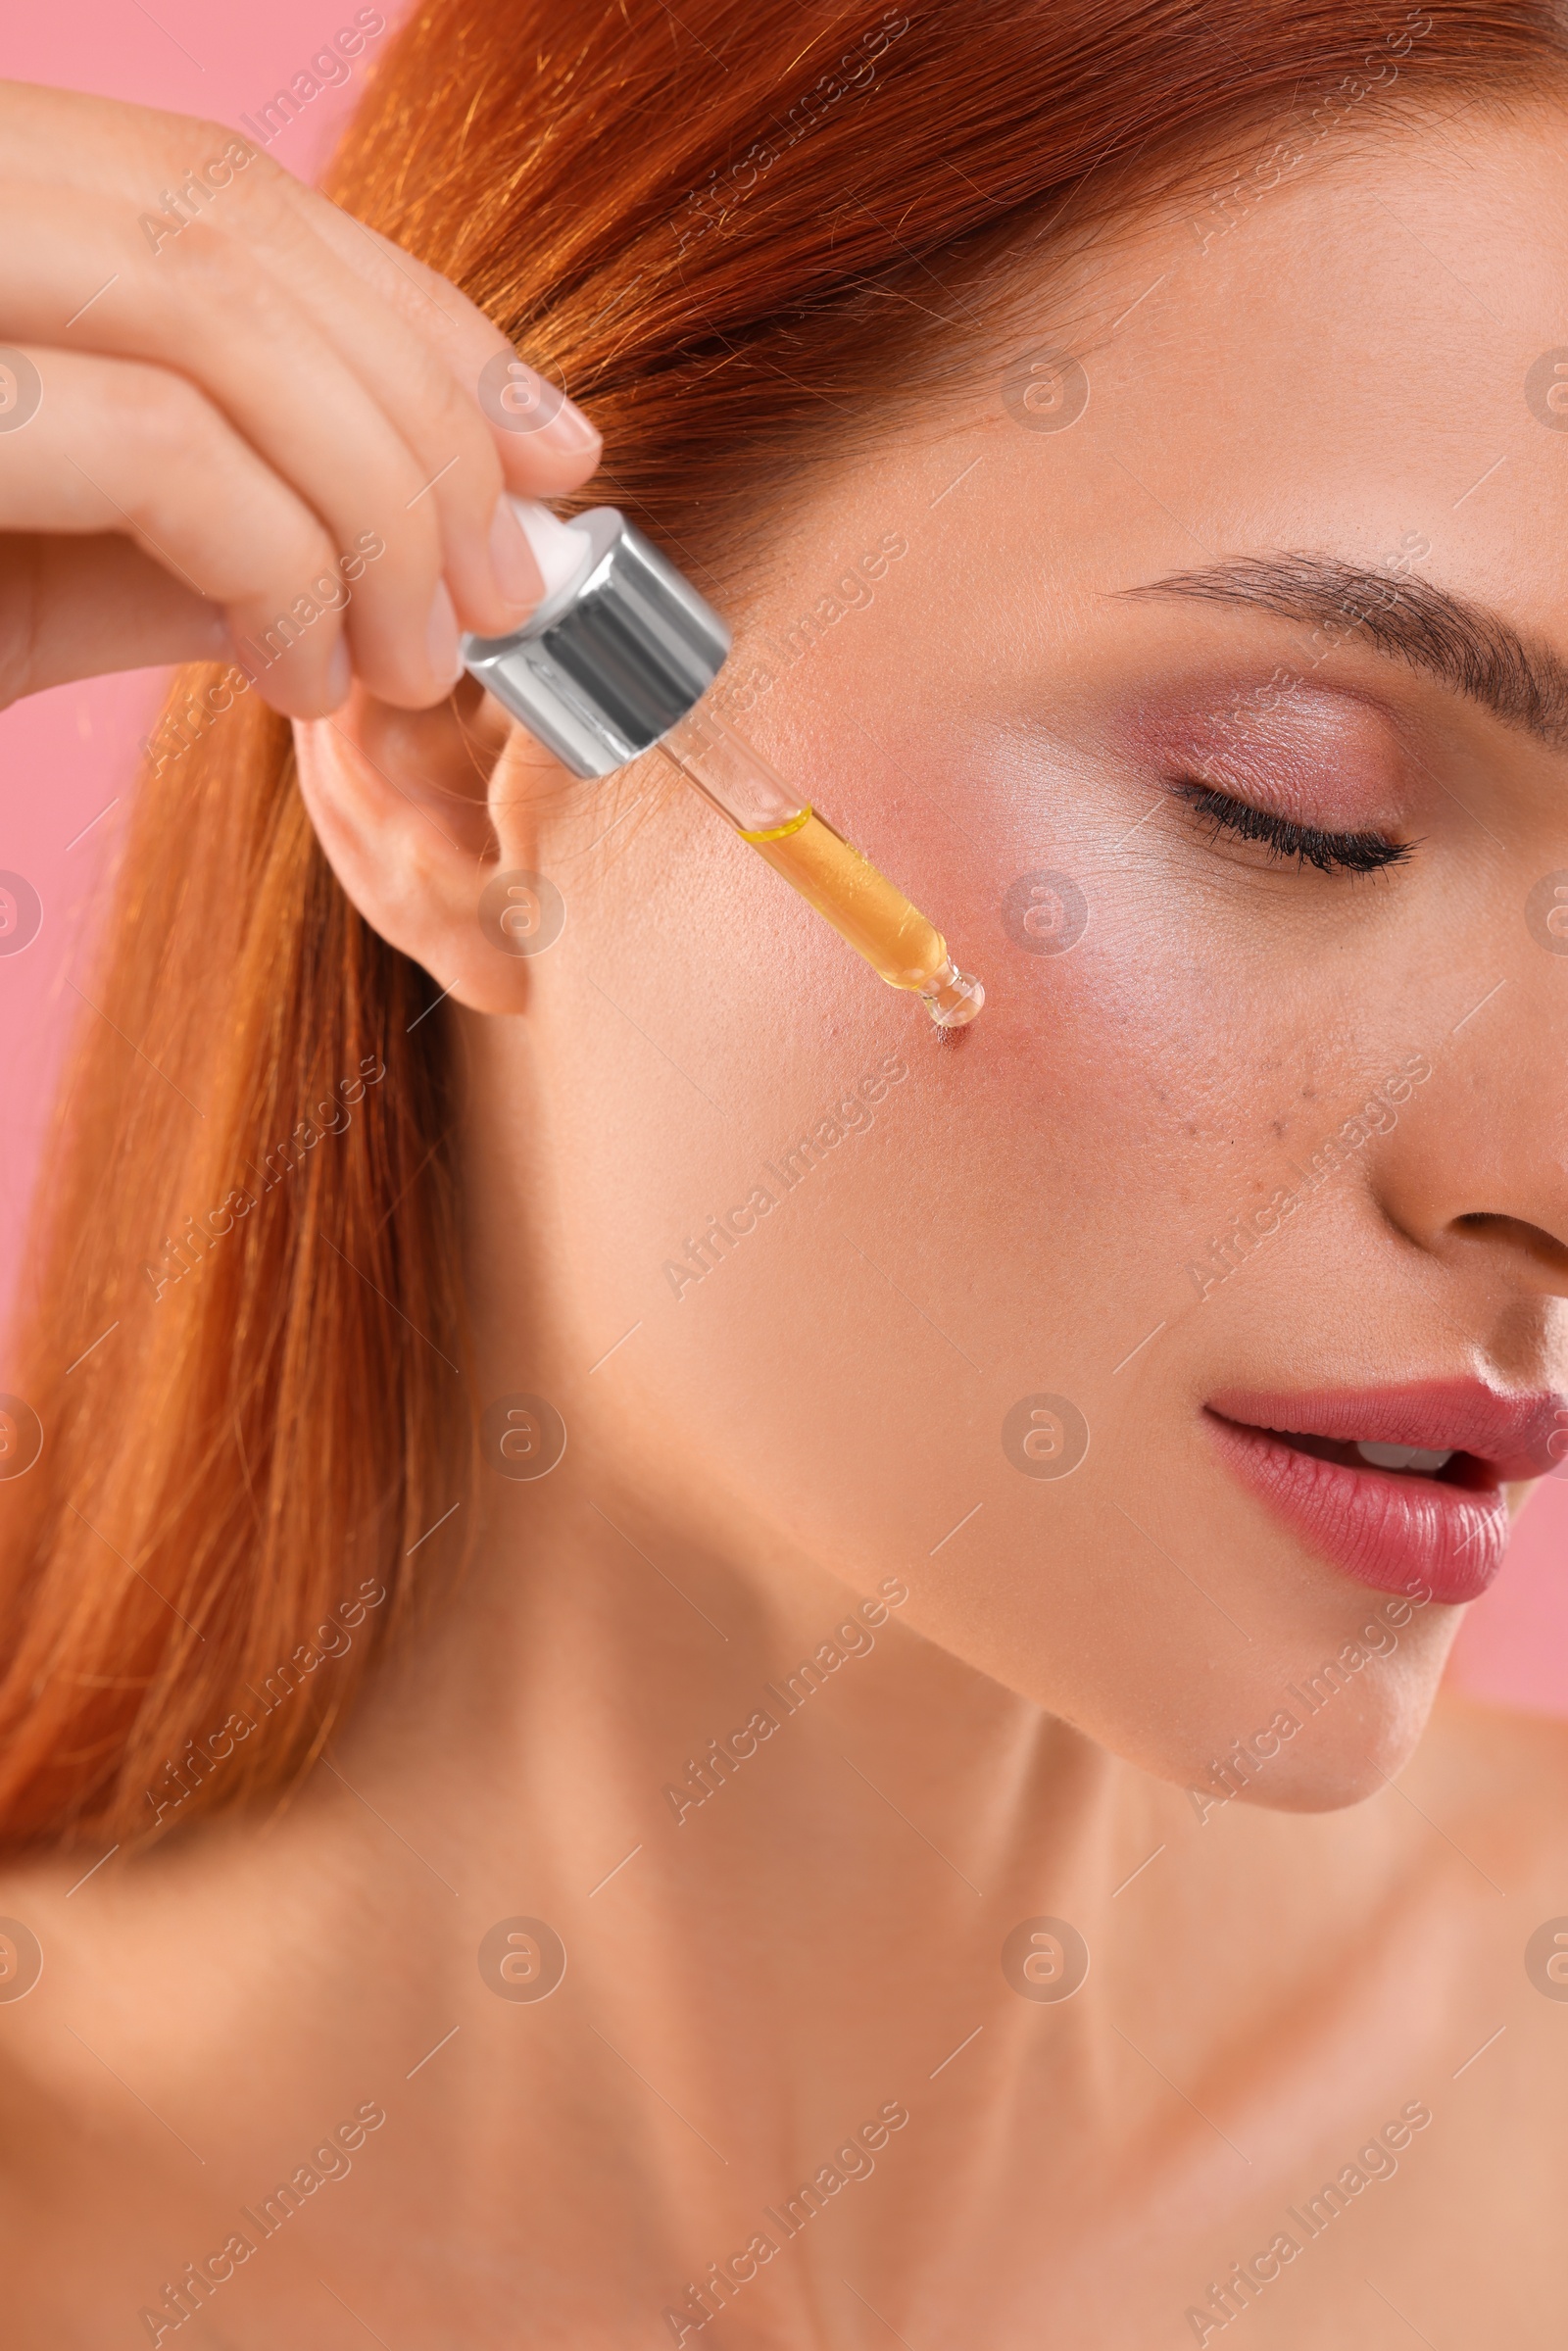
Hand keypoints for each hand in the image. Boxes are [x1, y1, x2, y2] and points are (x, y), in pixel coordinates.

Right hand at [0, 80, 601, 716]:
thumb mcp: (39, 567)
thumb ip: (193, 521)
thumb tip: (389, 531)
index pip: (221, 190)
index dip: (416, 318)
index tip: (548, 447)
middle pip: (239, 233)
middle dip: (426, 422)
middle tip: (507, 590)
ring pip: (225, 322)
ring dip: (379, 513)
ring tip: (414, 661)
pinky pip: (170, 454)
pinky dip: (287, 575)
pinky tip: (304, 676)